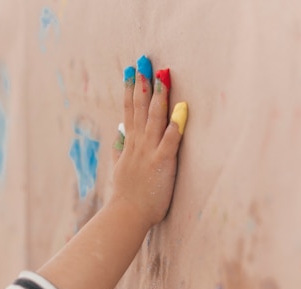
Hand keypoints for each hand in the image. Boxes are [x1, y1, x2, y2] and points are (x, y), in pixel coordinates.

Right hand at [111, 55, 186, 228]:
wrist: (127, 215)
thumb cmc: (127, 195)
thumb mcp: (119, 169)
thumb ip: (119, 150)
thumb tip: (118, 134)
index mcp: (130, 145)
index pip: (129, 111)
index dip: (130, 90)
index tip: (131, 71)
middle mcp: (138, 144)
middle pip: (140, 109)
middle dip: (143, 84)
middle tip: (144, 62)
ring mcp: (149, 153)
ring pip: (154, 120)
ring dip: (158, 98)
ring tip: (162, 77)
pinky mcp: (162, 163)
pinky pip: (169, 142)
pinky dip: (175, 127)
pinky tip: (181, 112)